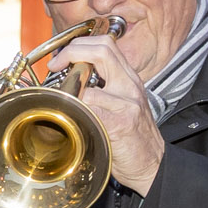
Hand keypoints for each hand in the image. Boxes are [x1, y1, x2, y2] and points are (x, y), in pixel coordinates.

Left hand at [44, 30, 166, 193]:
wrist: (152, 164)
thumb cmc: (131, 138)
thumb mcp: (121, 103)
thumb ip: (103, 87)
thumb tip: (70, 76)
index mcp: (128, 78)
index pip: (105, 44)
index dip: (79, 45)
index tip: (60, 59)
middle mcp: (130, 85)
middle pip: (101, 49)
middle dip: (71, 52)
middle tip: (55, 66)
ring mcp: (127, 103)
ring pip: (90, 81)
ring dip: (68, 88)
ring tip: (61, 97)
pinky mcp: (121, 124)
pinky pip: (91, 108)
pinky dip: (75, 109)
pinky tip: (71, 116)